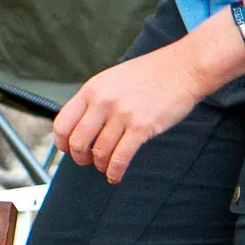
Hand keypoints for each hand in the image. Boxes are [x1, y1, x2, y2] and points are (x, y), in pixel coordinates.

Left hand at [54, 44, 207, 184]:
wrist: (183, 68)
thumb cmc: (151, 73)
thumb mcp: (113, 79)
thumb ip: (95, 100)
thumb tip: (81, 127)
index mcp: (93, 88)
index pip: (62, 123)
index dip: (62, 143)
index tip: (68, 150)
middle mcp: (103, 101)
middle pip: (77, 142)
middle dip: (80, 158)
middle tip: (87, 161)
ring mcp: (122, 114)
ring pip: (99, 153)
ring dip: (101, 166)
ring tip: (106, 166)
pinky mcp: (141, 127)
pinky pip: (120, 158)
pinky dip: (114, 172)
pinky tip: (115, 175)